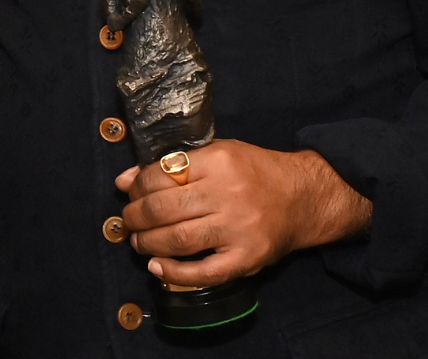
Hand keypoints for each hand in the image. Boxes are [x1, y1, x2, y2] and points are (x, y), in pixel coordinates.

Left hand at [115, 140, 371, 288]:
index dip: (138, 186)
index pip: (161, 175)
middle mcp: (228, 194)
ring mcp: (238, 228)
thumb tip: (125, 180)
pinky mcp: (247, 257)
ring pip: (178, 240)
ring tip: (139, 241)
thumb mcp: (217, 154)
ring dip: (148, 243)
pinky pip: (203, 273)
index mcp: (219, 162)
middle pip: (164, 209)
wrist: (302, 197)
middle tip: (129, 220)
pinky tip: (158, 268)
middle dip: (136, 216)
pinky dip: (174, 274)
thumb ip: (173, 165)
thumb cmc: (254, 173)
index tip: (131, 193)